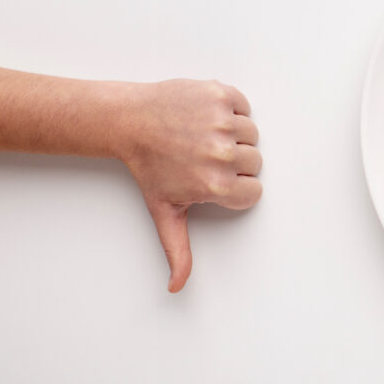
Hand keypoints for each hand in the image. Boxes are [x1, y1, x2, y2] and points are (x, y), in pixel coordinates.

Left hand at [119, 80, 261, 290]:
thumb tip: (176, 287)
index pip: (252, 191)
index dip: (235, 187)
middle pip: (255, 163)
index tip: (212, 179)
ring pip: (252, 134)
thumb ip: (178, 251)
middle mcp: (222, 154)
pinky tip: (207, 116)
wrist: (128, 121)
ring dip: (234, 134)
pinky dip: (231, 107)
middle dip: (234, 161)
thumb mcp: (165, 212)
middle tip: (203, 156)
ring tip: (203, 136)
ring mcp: (221, 122)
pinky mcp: (220, 95)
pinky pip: (244, 105)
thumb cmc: (148, 166)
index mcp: (215, 185)